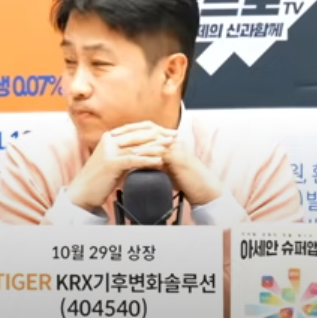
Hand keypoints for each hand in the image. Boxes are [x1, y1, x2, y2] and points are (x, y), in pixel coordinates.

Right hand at [67, 127, 171, 210]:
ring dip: (156, 146)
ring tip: (171, 145)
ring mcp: (109, 151)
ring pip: (137, 146)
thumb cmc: (99, 178)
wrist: (82, 191)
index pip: (134, 129)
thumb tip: (143, 150)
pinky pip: (133, 159)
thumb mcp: (112, 160)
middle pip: (137, 135)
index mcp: (109, 137)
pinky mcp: (111, 163)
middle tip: (174, 135)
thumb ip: (125, 153)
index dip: (152, 128)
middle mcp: (108, 141)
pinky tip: (160, 161)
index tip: (167, 130)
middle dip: (158, 134)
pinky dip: (148, 160)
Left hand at [109, 122, 224, 205]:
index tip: (114, 133)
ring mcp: (176, 146)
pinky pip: (160, 150)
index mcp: (168, 140)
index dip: (131, 129)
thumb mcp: (164, 167)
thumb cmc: (184, 179)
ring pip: (152, 137)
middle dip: (130, 131)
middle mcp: (172, 139)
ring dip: (135, 140)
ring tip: (119, 144)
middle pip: (148, 128)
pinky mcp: (179, 156)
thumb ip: (152, 160)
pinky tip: (134, 155)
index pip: (147, 128)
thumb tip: (135, 161)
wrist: (203, 189)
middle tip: (113, 134)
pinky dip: (146, 151)